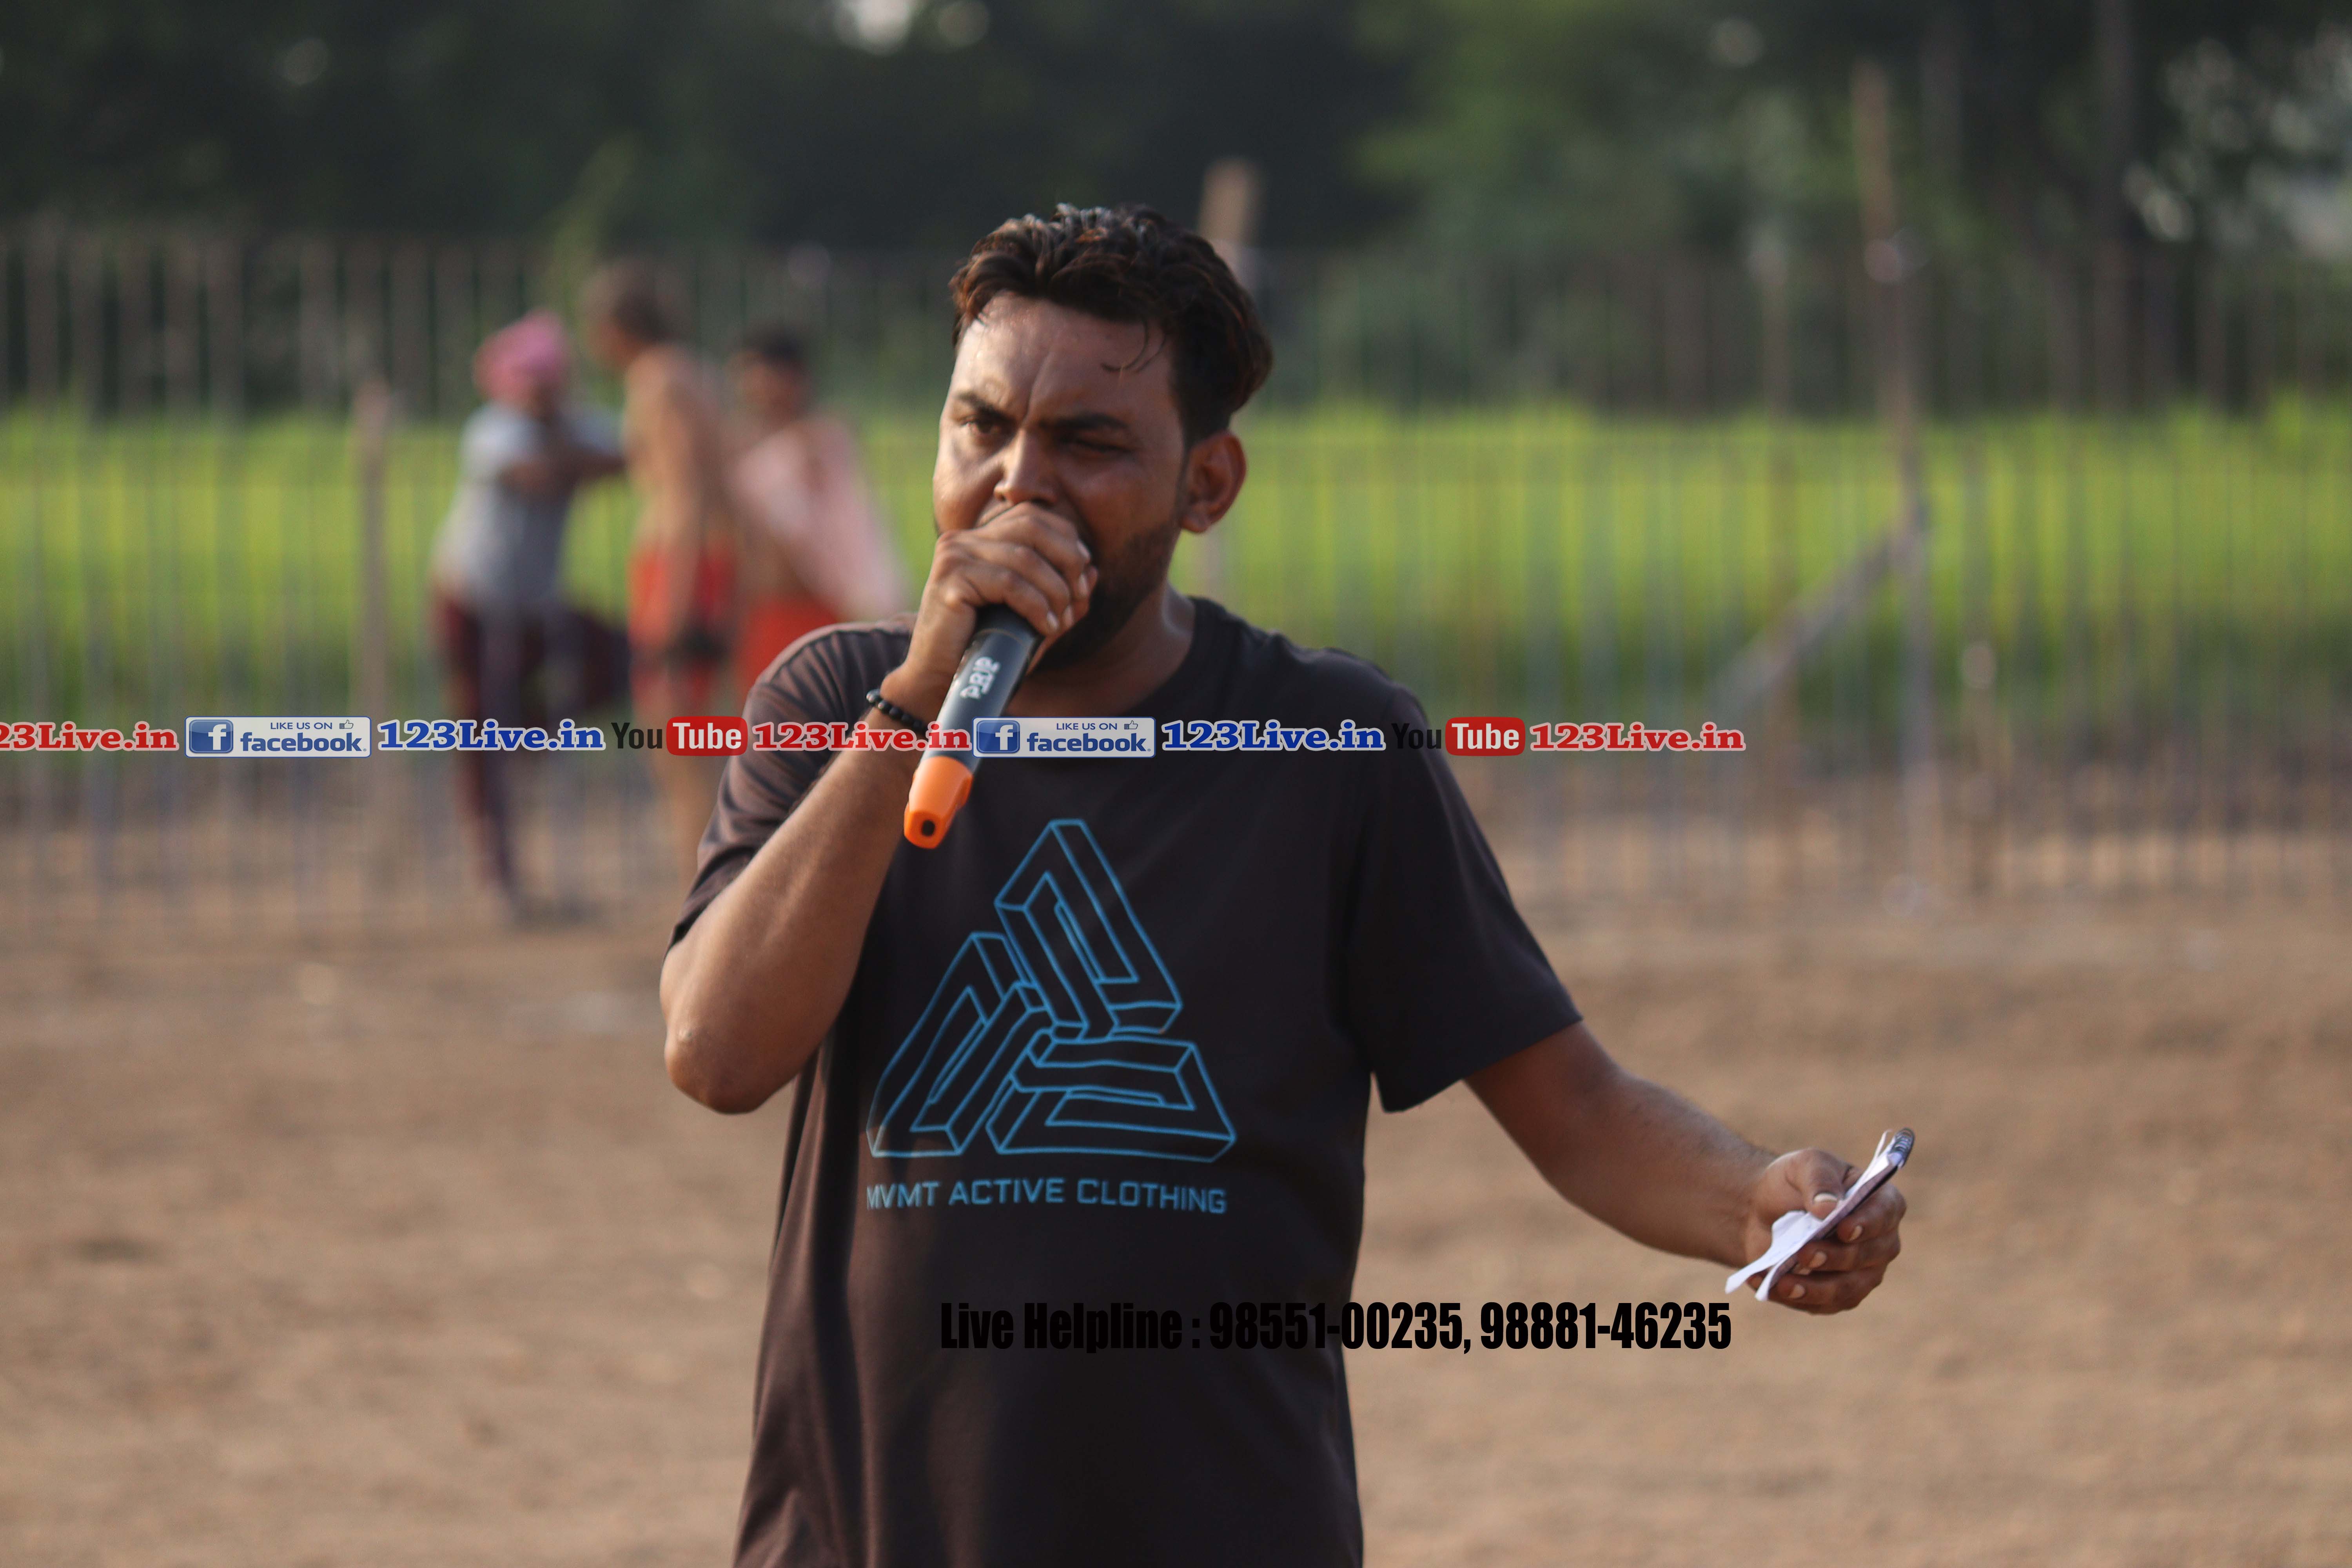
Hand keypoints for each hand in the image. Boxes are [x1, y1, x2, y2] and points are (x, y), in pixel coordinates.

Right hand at [884, 508, 1094, 716]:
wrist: (941, 680)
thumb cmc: (988, 649)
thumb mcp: (1034, 617)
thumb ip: (1061, 593)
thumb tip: (1094, 570)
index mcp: (980, 539)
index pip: (1034, 517)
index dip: (1068, 543)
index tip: (1082, 580)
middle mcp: (964, 539)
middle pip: (1033, 527)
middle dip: (1066, 562)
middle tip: (1077, 599)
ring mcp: (954, 556)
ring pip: (1025, 557)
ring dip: (1055, 590)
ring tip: (1060, 621)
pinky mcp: (950, 578)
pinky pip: (1009, 583)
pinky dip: (1036, 605)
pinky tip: (1045, 628)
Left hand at [1738, 1148, 1904, 1314]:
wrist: (1764, 1211)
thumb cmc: (1794, 1183)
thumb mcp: (1803, 1165)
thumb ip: (1818, 1179)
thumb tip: (1829, 1207)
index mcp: (1881, 1202)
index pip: (1886, 1214)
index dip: (1867, 1224)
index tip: (1844, 1229)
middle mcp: (1880, 1242)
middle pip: (1867, 1256)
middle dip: (1835, 1257)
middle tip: (1805, 1253)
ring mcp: (1861, 1274)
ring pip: (1848, 1289)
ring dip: (1816, 1288)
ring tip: (1784, 1283)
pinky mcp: (1837, 1296)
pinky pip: (1823, 1305)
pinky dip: (1795, 1297)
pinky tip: (1770, 1287)